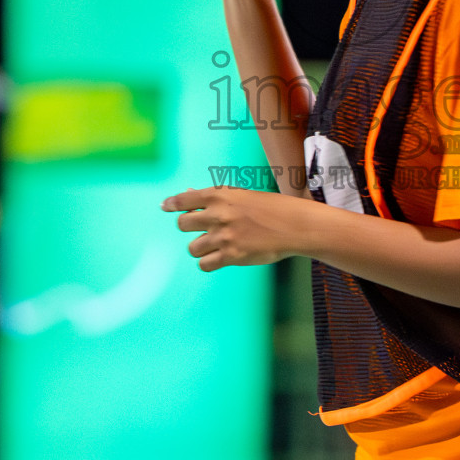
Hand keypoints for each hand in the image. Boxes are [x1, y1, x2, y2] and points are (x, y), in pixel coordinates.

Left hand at [162, 186, 320, 270]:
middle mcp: (218, 215)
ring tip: (214, 245)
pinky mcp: (231, 255)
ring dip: (200, 247)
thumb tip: (187, 195)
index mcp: (220, 195)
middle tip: (202, 229)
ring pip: (192, 248)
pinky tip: (218, 258)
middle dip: (189, 227)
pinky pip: (204, 264)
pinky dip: (209, 262)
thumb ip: (215, 197)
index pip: (184, 199)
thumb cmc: (270, 208)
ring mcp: (224, 236)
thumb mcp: (241, 195)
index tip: (165, 206)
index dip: (171, 203)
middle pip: (183, 224)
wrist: (294, 225)